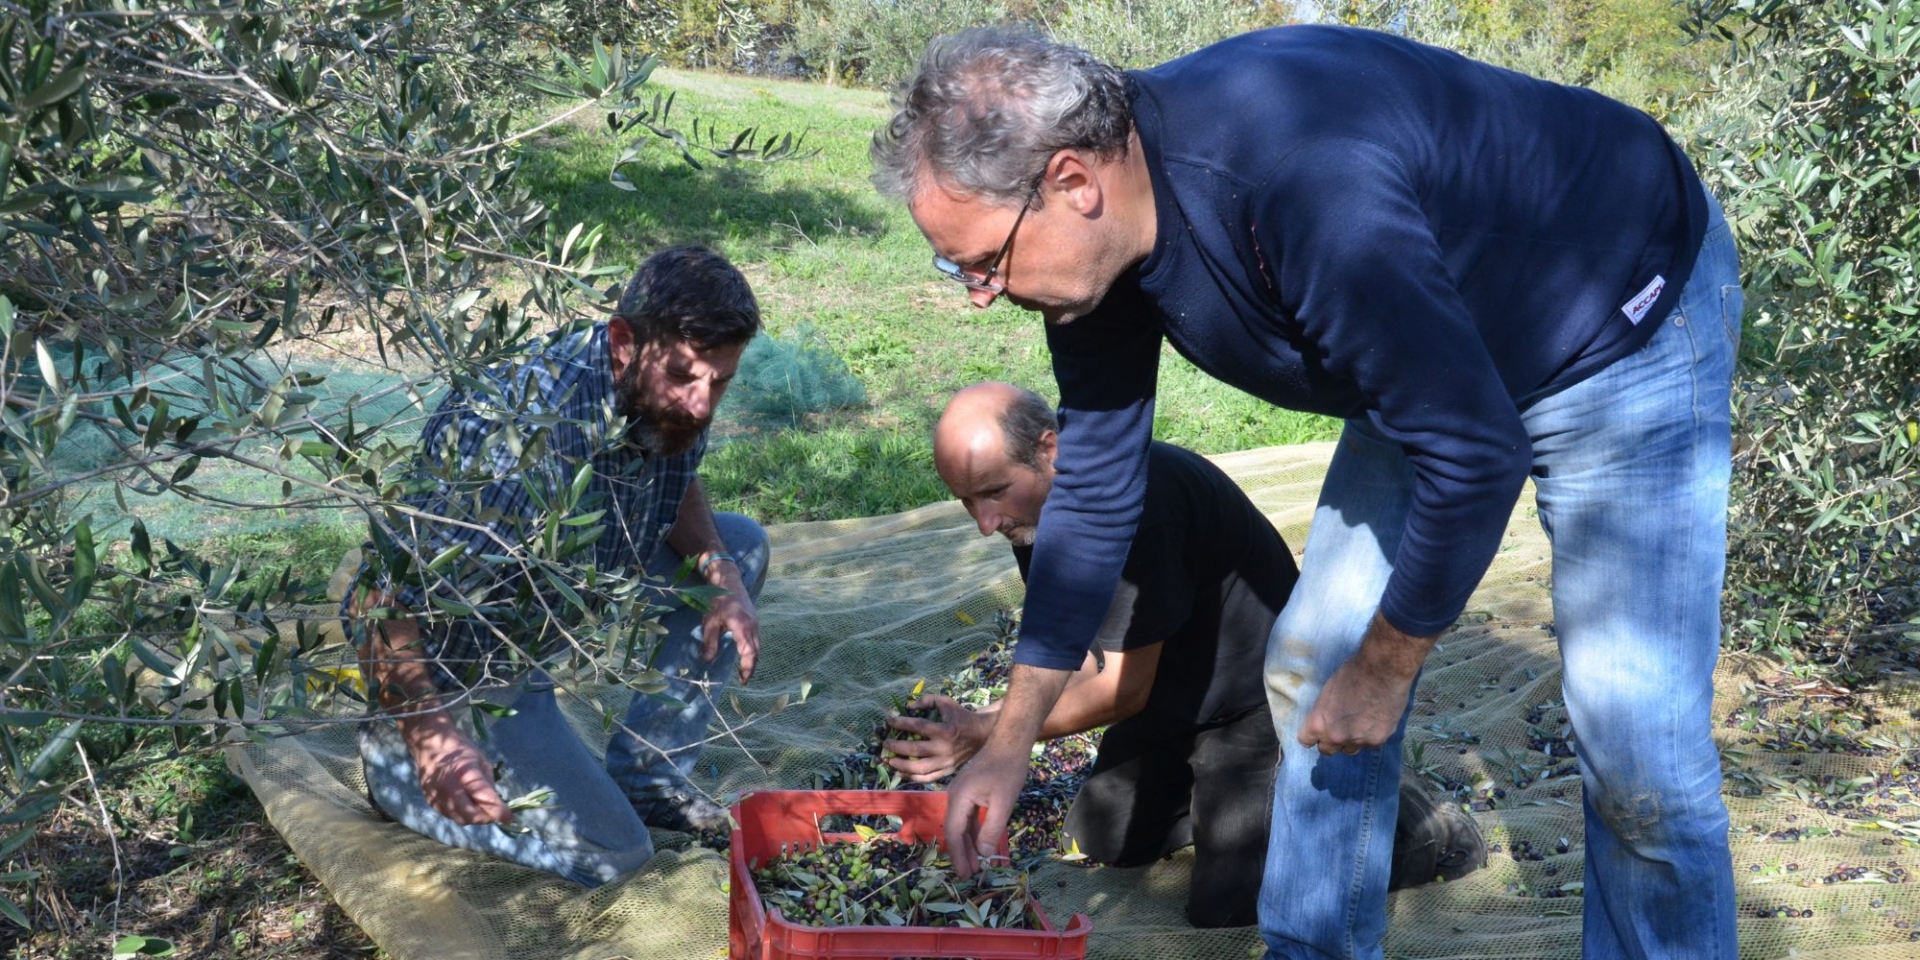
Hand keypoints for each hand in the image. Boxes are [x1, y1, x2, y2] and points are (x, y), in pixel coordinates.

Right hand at [405, 717, 512, 825]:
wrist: (429, 746)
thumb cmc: (459, 750)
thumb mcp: (481, 760)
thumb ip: (488, 783)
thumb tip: (496, 802)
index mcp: (465, 775)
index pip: (485, 800)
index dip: (499, 811)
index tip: (509, 817)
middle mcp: (450, 790)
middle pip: (472, 816)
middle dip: (486, 818)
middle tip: (494, 813)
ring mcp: (438, 798)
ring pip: (461, 819)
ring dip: (475, 818)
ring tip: (481, 809)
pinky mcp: (431, 802)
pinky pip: (450, 816)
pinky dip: (461, 815)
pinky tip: (466, 805)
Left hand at [701, 580, 760, 682]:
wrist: (729, 582)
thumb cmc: (718, 600)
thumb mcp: (710, 621)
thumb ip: (710, 642)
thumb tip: (708, 661)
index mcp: (742, 626)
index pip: (749, 652)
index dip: (747, 667)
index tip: (742, 679)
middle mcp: (753, 626)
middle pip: (756, 652)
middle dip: (751, 667)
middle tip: (743, 680)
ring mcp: (756, 624)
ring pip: (758, 646)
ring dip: (753, 660)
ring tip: (744, 672)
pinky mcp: (754, 622)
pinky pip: (756, 640)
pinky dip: (753, 651)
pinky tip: (745, 656)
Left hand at [883, 694, 992, 782]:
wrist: (981, 734)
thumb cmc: (961, 716)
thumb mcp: (946, 703)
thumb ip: (927, 700)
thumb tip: (908, 706)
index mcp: (944, 730)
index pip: (917, 726)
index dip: (900, 723)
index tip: (889, 720)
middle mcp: (944, 748)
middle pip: (915, 750)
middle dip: (896, 747)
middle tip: (885, 744)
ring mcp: (946, 762)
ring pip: (919, 768)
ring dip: (901, 765)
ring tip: (890, 761)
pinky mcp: (947, 771)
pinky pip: (927, 778)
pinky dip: (912, 778)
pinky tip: (901, 773)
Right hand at [944, 743, 1024, 877]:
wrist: (1010, 742)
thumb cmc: (1008, 770)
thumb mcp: (1003, 802)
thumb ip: (992, 828)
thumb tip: (984, 853)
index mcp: (959, 798)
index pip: (953, 832)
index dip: (958, 855)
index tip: (964, 874)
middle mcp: (955, 796)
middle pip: (954, 830)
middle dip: (962, 854)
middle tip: (970, 875)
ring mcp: (962, 794)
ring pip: (962, 825)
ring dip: (968, 845)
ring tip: (976, 865)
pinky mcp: (971, 793)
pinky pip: (969, 817)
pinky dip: (974, 832)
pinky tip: (981, 845)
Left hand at [1297, 614, 1432, 754]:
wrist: (1382, 670)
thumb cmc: (1351, 673)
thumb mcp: (1327, 692)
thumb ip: (1324, 712)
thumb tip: (1327, 720)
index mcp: (1318, 723)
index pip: (1306, 741)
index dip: (1312, 735)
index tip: (1318, 731)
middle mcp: (1335, 736)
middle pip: (1327, 750)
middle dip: (1331, 741)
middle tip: (1340, 727)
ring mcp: (1357, 741)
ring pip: (1349, 750)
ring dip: (1351, 741)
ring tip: (1359, 723)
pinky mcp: (1377, 740)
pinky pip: (1369, 744)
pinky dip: (1371, 736)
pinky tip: (1375, 720)